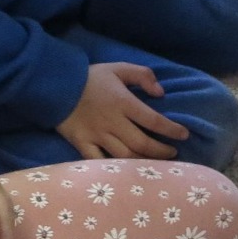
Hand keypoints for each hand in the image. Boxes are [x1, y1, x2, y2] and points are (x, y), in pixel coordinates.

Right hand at [56, 63, 190, 161]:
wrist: (53, 84)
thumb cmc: (90, 77)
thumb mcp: (119, 68)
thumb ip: (143, 76)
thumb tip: (161, 93)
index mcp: (123, 102)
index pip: (153, 120)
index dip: (171, 130)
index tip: (184, 135)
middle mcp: (112, 122)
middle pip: (142, 143)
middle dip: (161, 151)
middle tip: (173, 153)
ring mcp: (96, 135)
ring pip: (125, 156)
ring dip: (143, 161)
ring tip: (155, 163)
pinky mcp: (81, 143)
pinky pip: (100, 161)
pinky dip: (114, 169)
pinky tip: (127, 171)